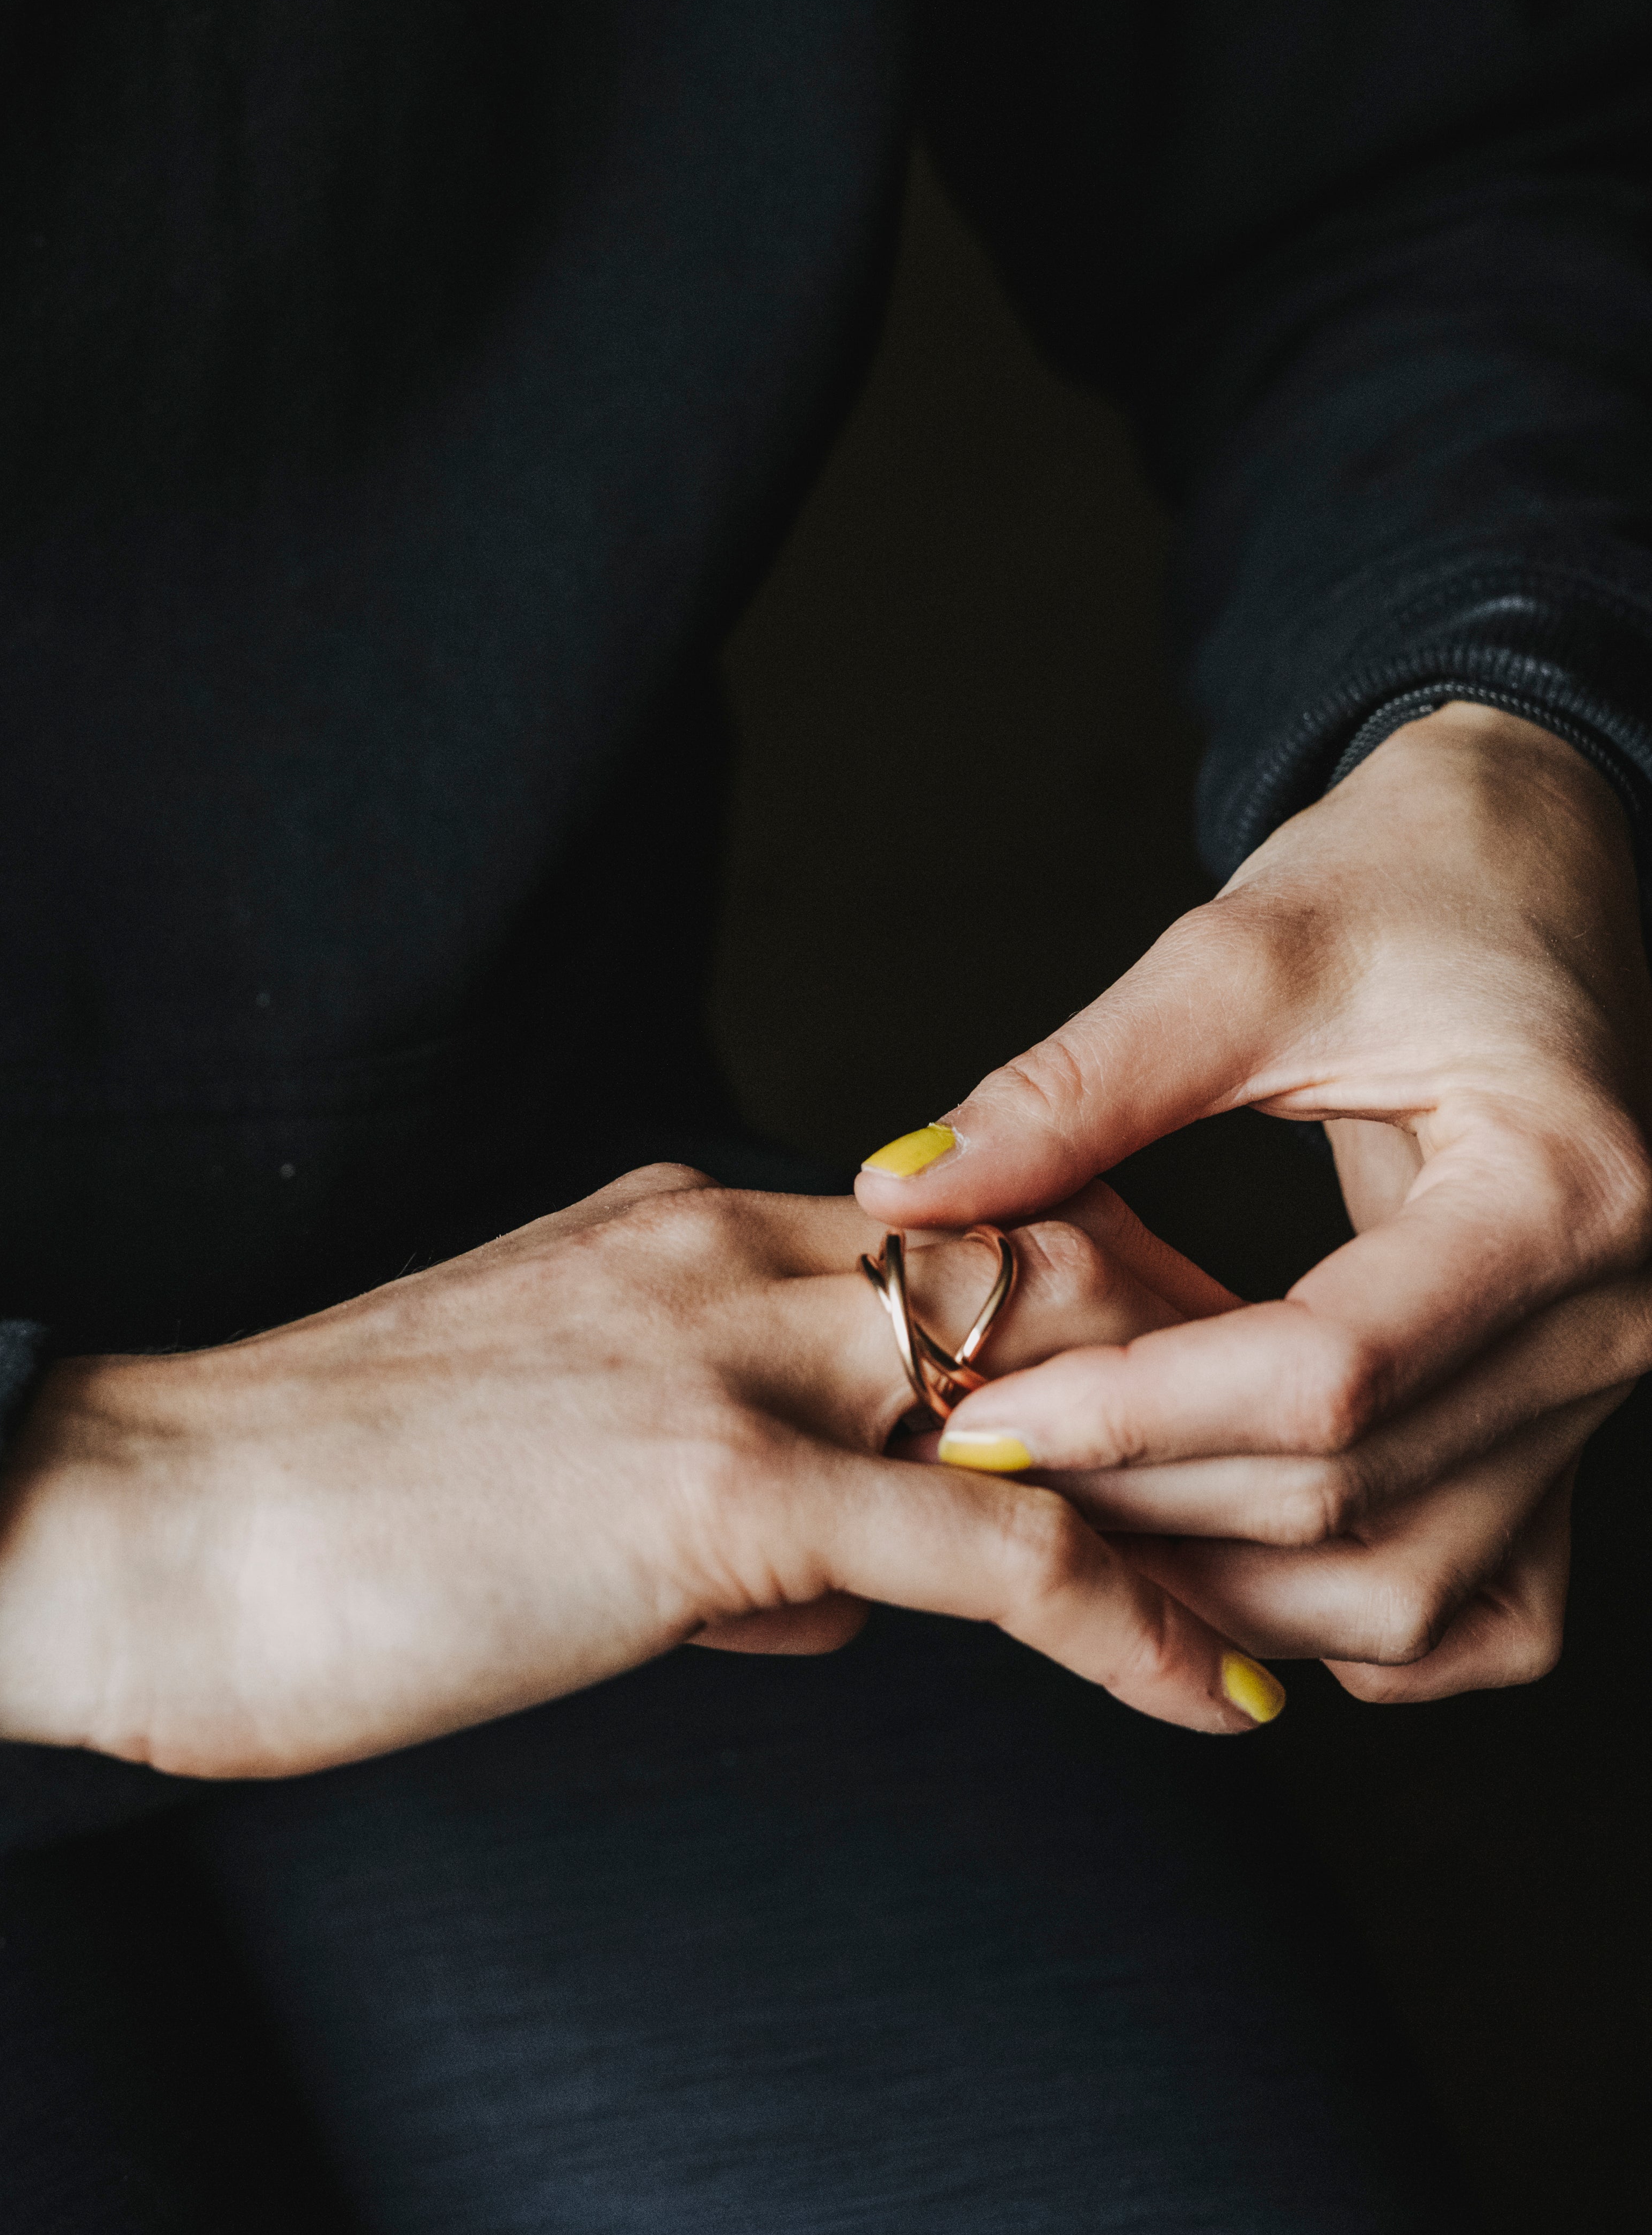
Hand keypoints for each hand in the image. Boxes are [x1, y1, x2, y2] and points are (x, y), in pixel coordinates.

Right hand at [0, 1168, 1280, 1774]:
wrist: (143, 1521)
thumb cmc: (323, 1508)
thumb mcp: (539, 1442)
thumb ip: (708, 1476)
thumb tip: (840, 1589)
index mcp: (671, 1220)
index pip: (946, 1229)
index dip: (1090, 1303)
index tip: (1175, 1389)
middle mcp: (714, 1245)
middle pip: (1030, 1266)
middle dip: (1179, 1367)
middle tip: (1285, 1473)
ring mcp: (717, 1353)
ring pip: (1033, 1379)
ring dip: (1179, 1486)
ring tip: (1279, 1586)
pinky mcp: (709, 1484)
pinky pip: (982, 1543)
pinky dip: (1119, 1615)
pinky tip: (1203, 1686)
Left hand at [854, 705, 1651, 1699]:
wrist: (1536, 872)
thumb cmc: (1408, 886)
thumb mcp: (1243, 956)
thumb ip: (1077, 1088)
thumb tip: (904, 1192)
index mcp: (1564, 1190)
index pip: (1330, 1374)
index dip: (1132, 1411)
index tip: (971, 1414)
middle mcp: (1616, 1319)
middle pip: (1360, 1503)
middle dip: (1144, 1505)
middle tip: (975, 1464)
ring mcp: (1608, 1389)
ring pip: (1413, 1596)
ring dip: (1223, 1584)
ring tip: (1061, 1508)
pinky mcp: (1569, 1423)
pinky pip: (1472, 1605)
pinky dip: (1333, 1613)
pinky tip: (1205, 1540)